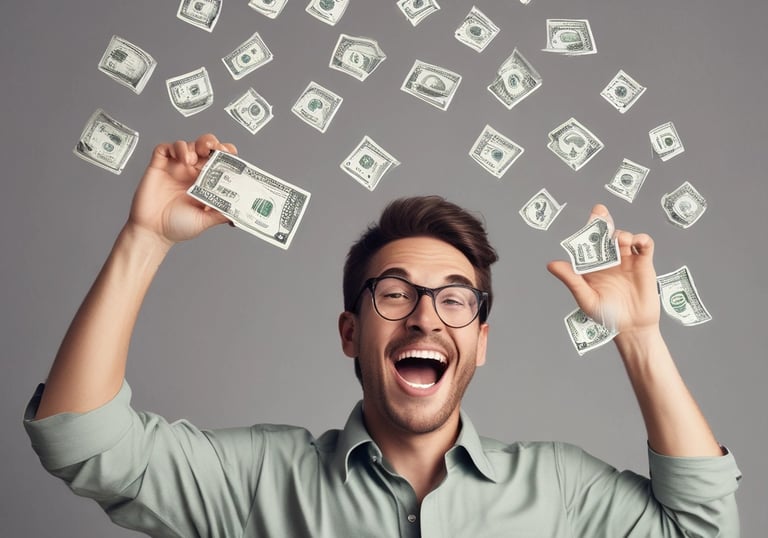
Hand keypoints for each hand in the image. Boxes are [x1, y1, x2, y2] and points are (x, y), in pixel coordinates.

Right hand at [127, 134, 237, 244]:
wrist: (154, 232)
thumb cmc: (177, 226)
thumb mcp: (205, 220)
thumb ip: (221, 213)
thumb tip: (238, 210)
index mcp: (206, 182)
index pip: (220, 160)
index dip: (226, 154)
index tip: (230, 154)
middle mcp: (192, 172)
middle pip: (206, 147)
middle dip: (212, 143)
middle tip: (214, 149)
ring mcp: (176, 167)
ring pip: (188, 145)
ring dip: (194, 146)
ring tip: (193, 160)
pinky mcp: (159, 166)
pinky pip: (166, 148)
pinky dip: (176, 148)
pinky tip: (182, 158)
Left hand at [547, 204, 659, 335]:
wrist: (631, 328)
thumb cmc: (606, 315)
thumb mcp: (586, 298)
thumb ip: (571, 280)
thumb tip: (551, 264)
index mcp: (592, 265)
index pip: (588, 242)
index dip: (587, 229)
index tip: (587, 219)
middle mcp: (608, 259)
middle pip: (605, 235)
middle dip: (602, 221)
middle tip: (599, 211)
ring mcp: (626, 260)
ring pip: (624, 238)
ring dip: (621, 234)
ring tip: (620, 241)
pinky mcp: (644, 264)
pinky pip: (645, 246)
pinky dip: (643, 240)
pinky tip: (638, 242)